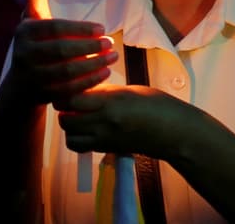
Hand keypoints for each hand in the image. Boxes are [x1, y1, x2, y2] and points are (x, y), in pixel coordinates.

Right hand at [4, 0, 115, 107]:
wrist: (22, 84)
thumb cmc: (34, 42)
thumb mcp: (32, 18)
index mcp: (24, 32)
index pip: (56, 28)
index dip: (81, 28)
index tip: (103, 28)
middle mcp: (24, 54)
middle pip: (62, 51)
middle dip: (90, 47)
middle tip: (112, 43)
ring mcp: (32, 77)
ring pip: (67, 72)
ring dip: (94, 65)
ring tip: (113, 57)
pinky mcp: (42, 95)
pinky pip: (69, 90)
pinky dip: (89, 82)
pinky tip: (105, 73)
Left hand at [57, 85, 193, 159]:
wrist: (172, 131)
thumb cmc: (156, 104)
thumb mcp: (128, 90)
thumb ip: (104, 91)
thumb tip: (84, 89)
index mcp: (111, 103)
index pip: (72, 99)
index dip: (65, 92)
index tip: (69, 85)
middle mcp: (104, 123)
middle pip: (66, 120)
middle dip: (63, 109)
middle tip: (70, 100)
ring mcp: (105, 139)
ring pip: (70, 137)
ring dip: (68, 126)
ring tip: (77, 115)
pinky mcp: (107, 149)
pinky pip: (82, 146)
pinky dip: (77, 138)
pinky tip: (87, 128)